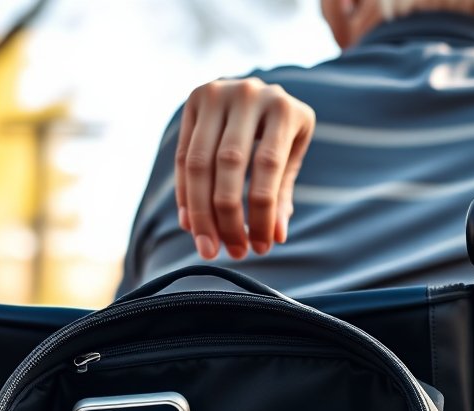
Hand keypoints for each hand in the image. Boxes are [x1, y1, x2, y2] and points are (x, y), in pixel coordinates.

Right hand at [175, 77, 315, 260]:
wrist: (259, 94)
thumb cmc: (280, 135)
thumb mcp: (290, 158)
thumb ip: (282, 195)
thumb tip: (276, 237)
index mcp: (283, 108)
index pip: (267, 167)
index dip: (261, 213)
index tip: (260, 248)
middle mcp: (249, 93)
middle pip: (228, 165)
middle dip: (227, 217)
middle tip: (232, 253)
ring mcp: (218, 93)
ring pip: (199, 163)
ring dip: (200, 213)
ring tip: (208, 248)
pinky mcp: (194, 101)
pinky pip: (182, 157)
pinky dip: (186, 195)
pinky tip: (191, 225)